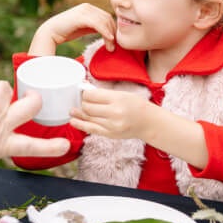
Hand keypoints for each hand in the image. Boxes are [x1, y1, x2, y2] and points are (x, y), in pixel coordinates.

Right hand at [28, 3, 114, 55]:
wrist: (50, 32)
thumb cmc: (66, 31)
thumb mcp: (83, 28)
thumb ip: (94, 27)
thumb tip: (108, 33)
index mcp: (88, 8)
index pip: (107, 17)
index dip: (113, 29)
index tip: (114, 41)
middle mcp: (87, 7)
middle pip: (108, 18)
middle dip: (113, 33)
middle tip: (114, 47)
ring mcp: (84, 10)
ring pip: (104, 22)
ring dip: (110, 36)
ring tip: (110, 48)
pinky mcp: (81, 17)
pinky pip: (98, 24)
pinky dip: (105, 32)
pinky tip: (109, 40)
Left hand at [70, 87, 208, 167]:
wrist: (150, 123)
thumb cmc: (136, 105)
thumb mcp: (122, 94)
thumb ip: (103, 93)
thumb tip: (84, 88)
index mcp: (117, 99)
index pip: (92, 95)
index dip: (84, 93)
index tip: (82, 91)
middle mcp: (114, 113)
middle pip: (88, 107)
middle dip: (82, 103)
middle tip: (79, 100)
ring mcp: (111, 125)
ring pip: (88, 117)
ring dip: (79, 113)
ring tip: (72, 110)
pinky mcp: (110, 134)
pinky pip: (91, 129)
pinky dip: (80, 124)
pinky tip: (73, 121)